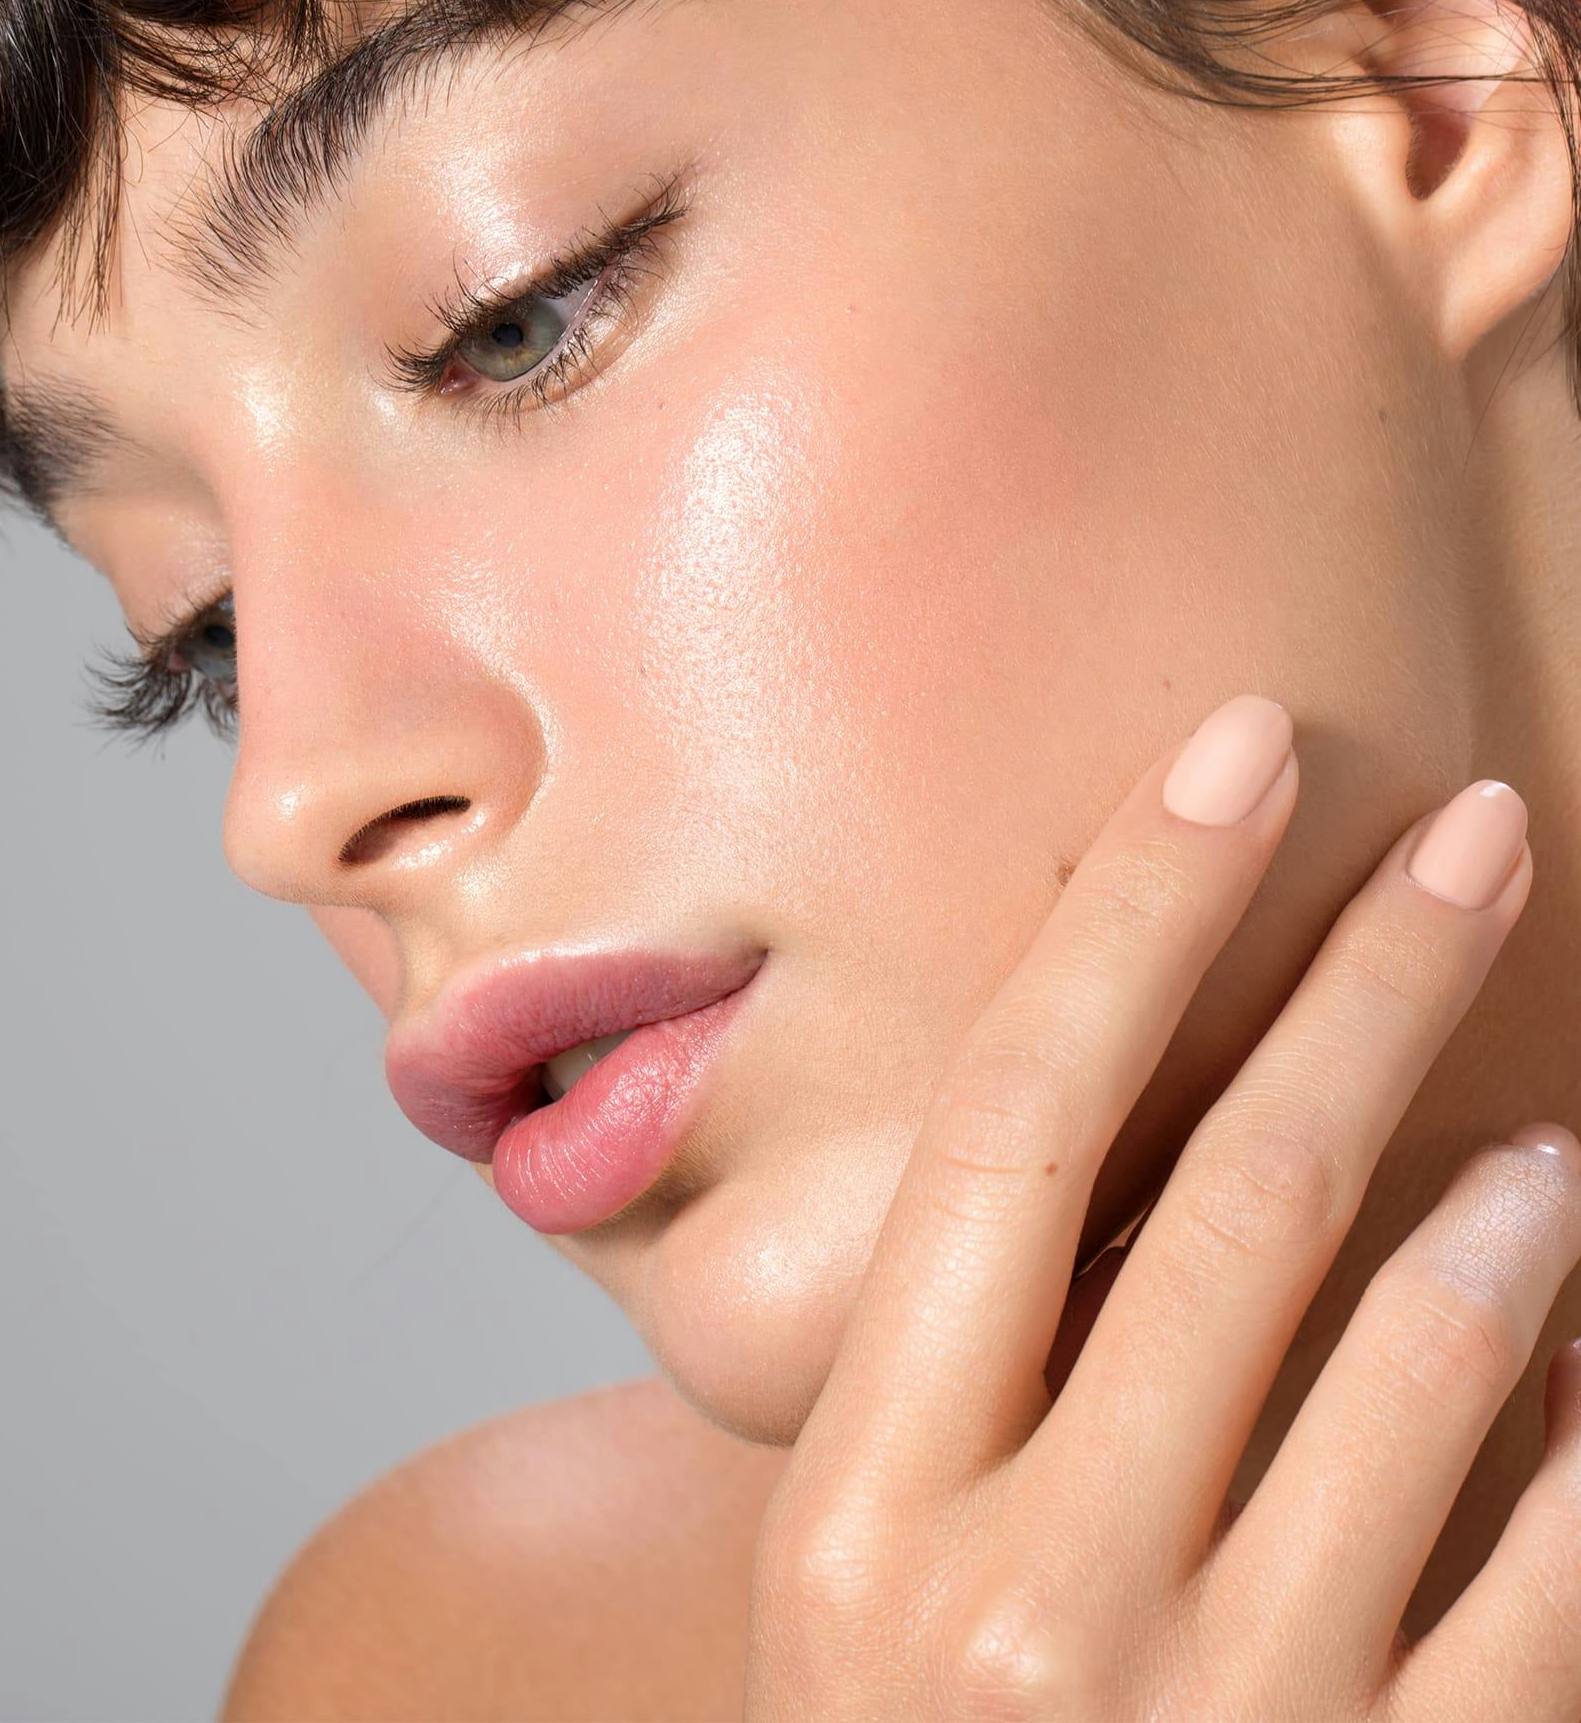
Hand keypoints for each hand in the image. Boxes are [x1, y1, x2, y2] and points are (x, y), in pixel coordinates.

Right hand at [742, 693, 1576, 1720]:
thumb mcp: (873, 1572)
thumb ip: (984, 1370)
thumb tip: (1157, 1141)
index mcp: (869, 1502)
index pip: (1015, 1123)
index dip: (1132, 912)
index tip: (1238, 754)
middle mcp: (1032, 1598)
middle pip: (1237, 1195)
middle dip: (1366, 976)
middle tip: (1471, 826)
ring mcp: (1229, 1718)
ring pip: (1425, 1361)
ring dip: (1515, 1193)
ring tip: (1548, 1116)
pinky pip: (1561, 1572)